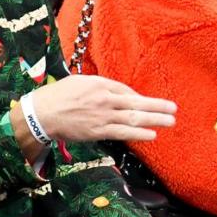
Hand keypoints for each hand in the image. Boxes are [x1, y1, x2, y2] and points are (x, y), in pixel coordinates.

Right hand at [13, 75, 177, 149]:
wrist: (42, 114)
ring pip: (133, 118)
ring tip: (170, 121)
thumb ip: (100, 86)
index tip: (152, 103)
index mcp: (100, 85)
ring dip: (154, 120)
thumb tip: (117, 93)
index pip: (127, 91)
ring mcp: (103, 116)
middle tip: (174, 109)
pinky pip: (122, 132)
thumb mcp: (81, 82)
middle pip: (136, 103)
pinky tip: (152, 135)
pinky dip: (138, 133)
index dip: (141, 98)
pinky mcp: (98, 131)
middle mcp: (105, 99)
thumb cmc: (59, 96)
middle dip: (157, 106)